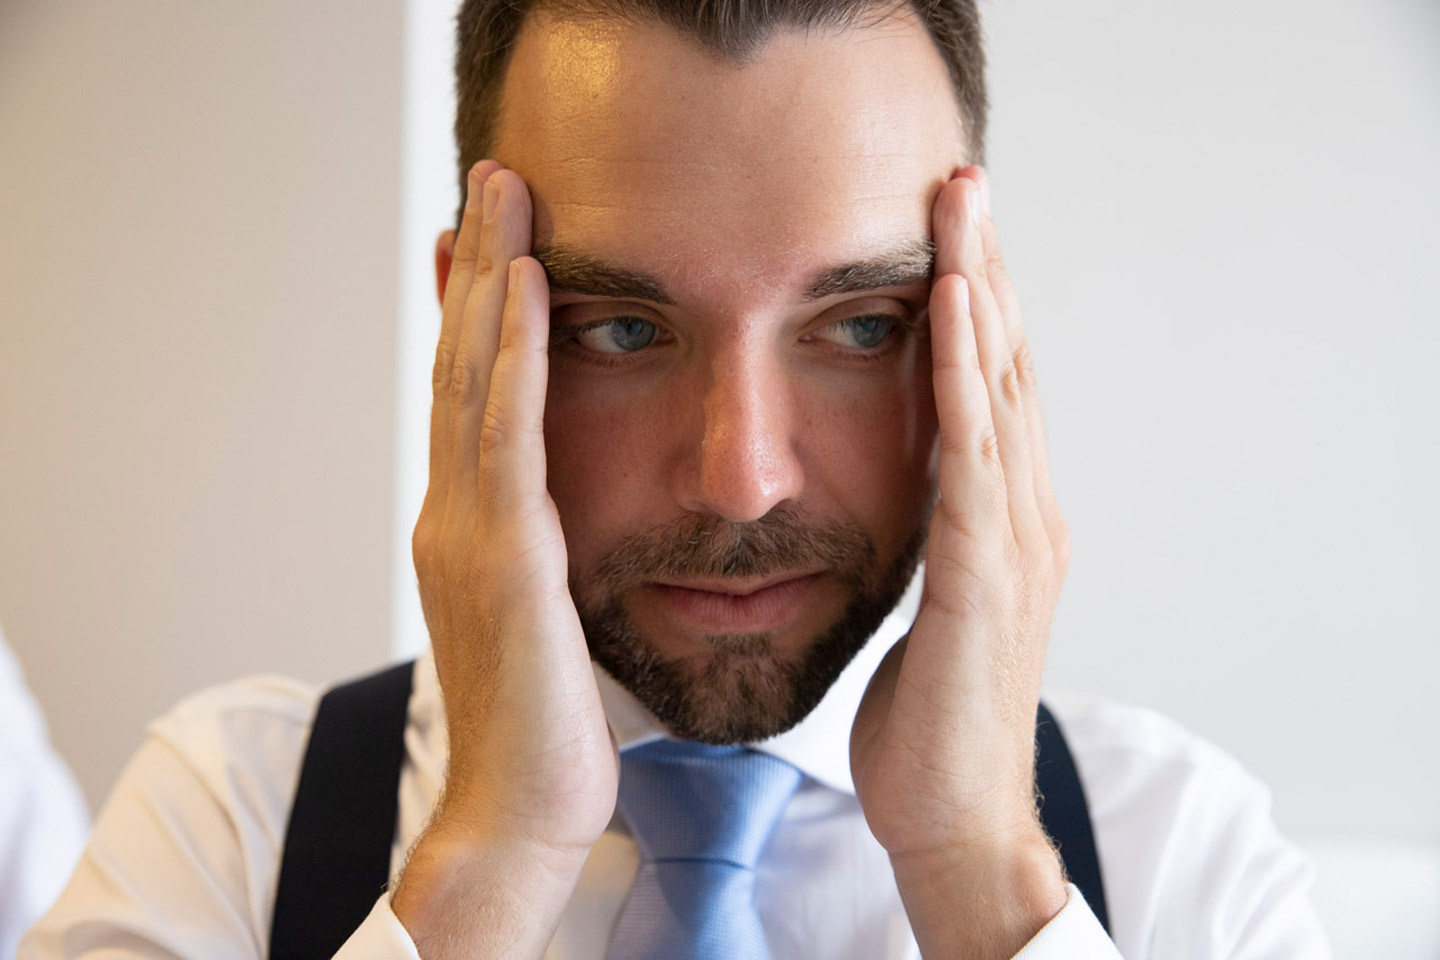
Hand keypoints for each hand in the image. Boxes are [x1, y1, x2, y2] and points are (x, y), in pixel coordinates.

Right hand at [392, 162, 617, 957]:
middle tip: (491, 177)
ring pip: (474, 379)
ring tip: (502, 194)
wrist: (519, 809)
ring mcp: (470, 531)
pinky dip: (514, 355)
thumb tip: (559, 514)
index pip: (470, 396)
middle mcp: (454, 514)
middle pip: (460, 365)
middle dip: (474, 266)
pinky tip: (527, 288)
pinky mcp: (506, 557)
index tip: (490, 238)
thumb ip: (538, 551)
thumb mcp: (539, 614)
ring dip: (489, 279)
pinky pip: (510, 435)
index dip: (476, 311)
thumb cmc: (545, 722)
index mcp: (468, 527)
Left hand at [850, 167, 1069, 957]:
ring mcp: (1014, 542)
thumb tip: (905, 491)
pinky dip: (966, 374)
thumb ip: (929, 539)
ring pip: (1000, 390)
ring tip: (961, 208)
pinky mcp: (984, 575)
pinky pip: (972, 453)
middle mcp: (1023, 516)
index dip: (976, 303)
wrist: (952, 816)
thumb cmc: (929, 718)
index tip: (948, 225)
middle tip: (962, 180)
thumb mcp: (924, 605)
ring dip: (980, 292)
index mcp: (1002, 522)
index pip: (992, 389)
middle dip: (985, 269)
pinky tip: (951, 307)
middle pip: (1007, 367)